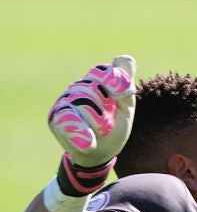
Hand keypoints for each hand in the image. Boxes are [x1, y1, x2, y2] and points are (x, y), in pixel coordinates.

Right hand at [48, 56, 136, 196]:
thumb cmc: (114, 126)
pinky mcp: (56, 118)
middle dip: (106, 108)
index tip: (123, 94)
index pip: (102, 71)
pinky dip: (80, 133)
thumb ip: (124, 85)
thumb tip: (122, 58)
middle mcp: (79, 87)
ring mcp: (65, 101)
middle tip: (109, 124)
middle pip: (93, 88)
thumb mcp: (126, 107)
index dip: (113, 79)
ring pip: (81, 103)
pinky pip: (67, 120)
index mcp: (97, 82)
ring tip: (102, 131)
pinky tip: (89, 144)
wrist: (100, 153)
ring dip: (97, 121)